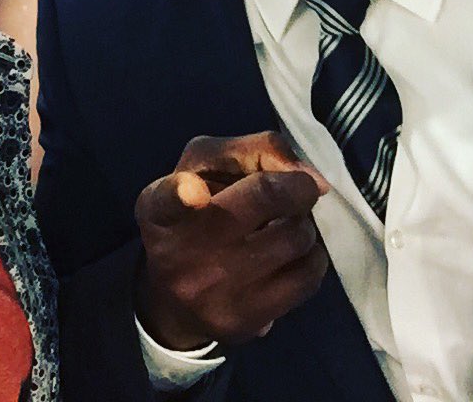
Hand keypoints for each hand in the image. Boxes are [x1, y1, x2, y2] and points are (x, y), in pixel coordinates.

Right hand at [134, 131, 329, 350]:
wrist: (174, 296)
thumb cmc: (196, 212)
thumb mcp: (206, 167)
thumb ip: (254, 150)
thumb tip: (313, 179)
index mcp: (159, 206)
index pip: (166, 199)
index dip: (182, 192)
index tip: (195, 192)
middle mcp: (178, 250)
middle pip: (261, 197)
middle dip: (296, 187)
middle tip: (301, 189)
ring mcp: (212, 291)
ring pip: (294, 237)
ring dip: (303, 223)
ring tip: (289, 224)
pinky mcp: (242, 322)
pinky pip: (306, 279)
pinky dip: (312, 258)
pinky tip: (295, 254)